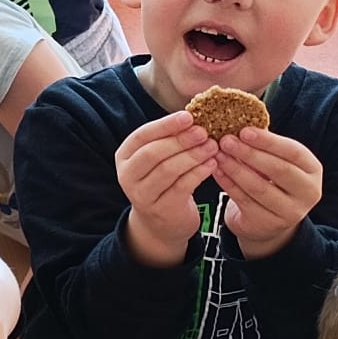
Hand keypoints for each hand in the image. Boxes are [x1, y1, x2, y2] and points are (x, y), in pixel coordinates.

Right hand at [117, 110, 217, 266]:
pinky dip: (199, 173)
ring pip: (168, 170)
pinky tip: (212, 164)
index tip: (189, 116)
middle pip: (153, 153)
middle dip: (180, 140)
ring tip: (213, 146)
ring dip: (193, 155)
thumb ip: (168, 140)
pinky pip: (182, 187)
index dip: (165, 125)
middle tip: (204, 132)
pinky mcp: (161, 210)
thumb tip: (194, 115)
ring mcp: (142, 195)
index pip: (142, 135)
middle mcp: (128, 176)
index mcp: (124, 156)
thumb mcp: (157, 160)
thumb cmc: (163, 182)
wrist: (160, 223)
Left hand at [215, 129, 324, 259]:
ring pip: (259, 188)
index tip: (244, 130)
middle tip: (225, 140)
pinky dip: (228, 184)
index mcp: (313, 170)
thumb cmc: (271, 181)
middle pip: (278, 170)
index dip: (268, 141)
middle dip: (249, 154)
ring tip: (217, 154)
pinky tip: (215, 170)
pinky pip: (244, 201)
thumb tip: (237, 119)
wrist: (268, 221)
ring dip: (235, 168)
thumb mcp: (276, 162)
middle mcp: (308, 192)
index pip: (293, 152)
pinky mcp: (268, 224)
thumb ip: (264, 145)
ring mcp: (290, 212)